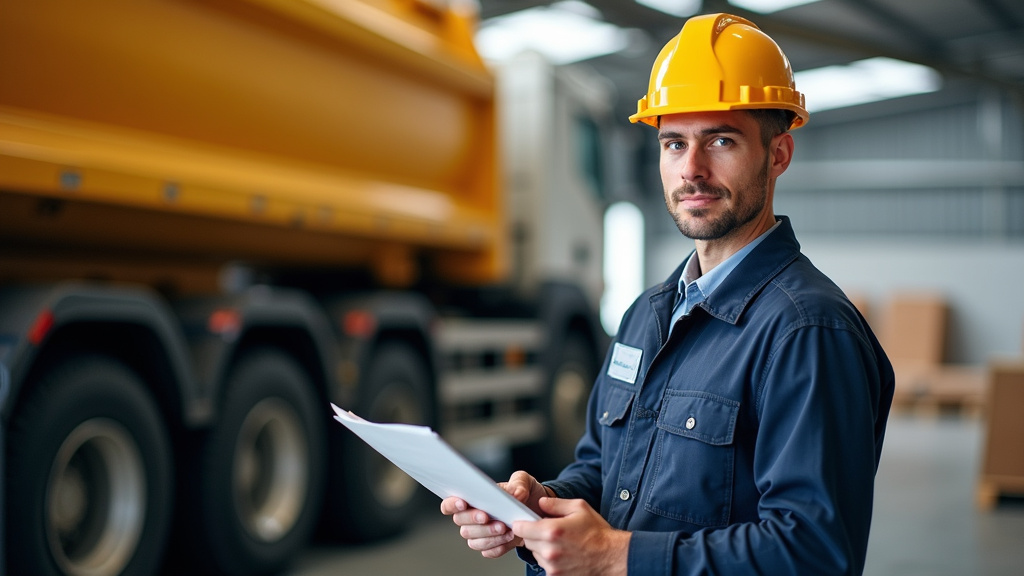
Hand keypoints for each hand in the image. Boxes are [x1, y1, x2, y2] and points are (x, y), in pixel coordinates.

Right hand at [440, 470, 551, 558]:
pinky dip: (498, 546)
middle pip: (460, 523)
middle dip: (473, 520)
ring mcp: (480, 534)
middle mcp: (471, 518)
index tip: (462, 503)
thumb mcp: (524, 481)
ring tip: (506, 528)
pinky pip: (488, 552)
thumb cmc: (524, 492)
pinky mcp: (492, 547)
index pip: (450, 504)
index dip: (451, 504)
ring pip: (473, 540)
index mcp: (472, 498)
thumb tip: (516, 495)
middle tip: (487, 517)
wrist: (537, 510)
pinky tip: (510, 538)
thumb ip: (518, 484)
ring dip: (488, 535)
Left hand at [513, 497, 629, 575]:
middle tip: (549, 531)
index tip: (525, 522)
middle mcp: (549, 550)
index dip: (522, 523)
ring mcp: (552, 566)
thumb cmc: (597, 533)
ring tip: (560, 543)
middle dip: (534, 535)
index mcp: (552, 530)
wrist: (611, 557)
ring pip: (535, 554)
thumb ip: (556, 504)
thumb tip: (541, 502)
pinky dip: (550, 559)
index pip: (521, 528)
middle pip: (527, 541)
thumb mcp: (579, 508)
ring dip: (542, 548)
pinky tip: (564, 554)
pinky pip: (544, 565)